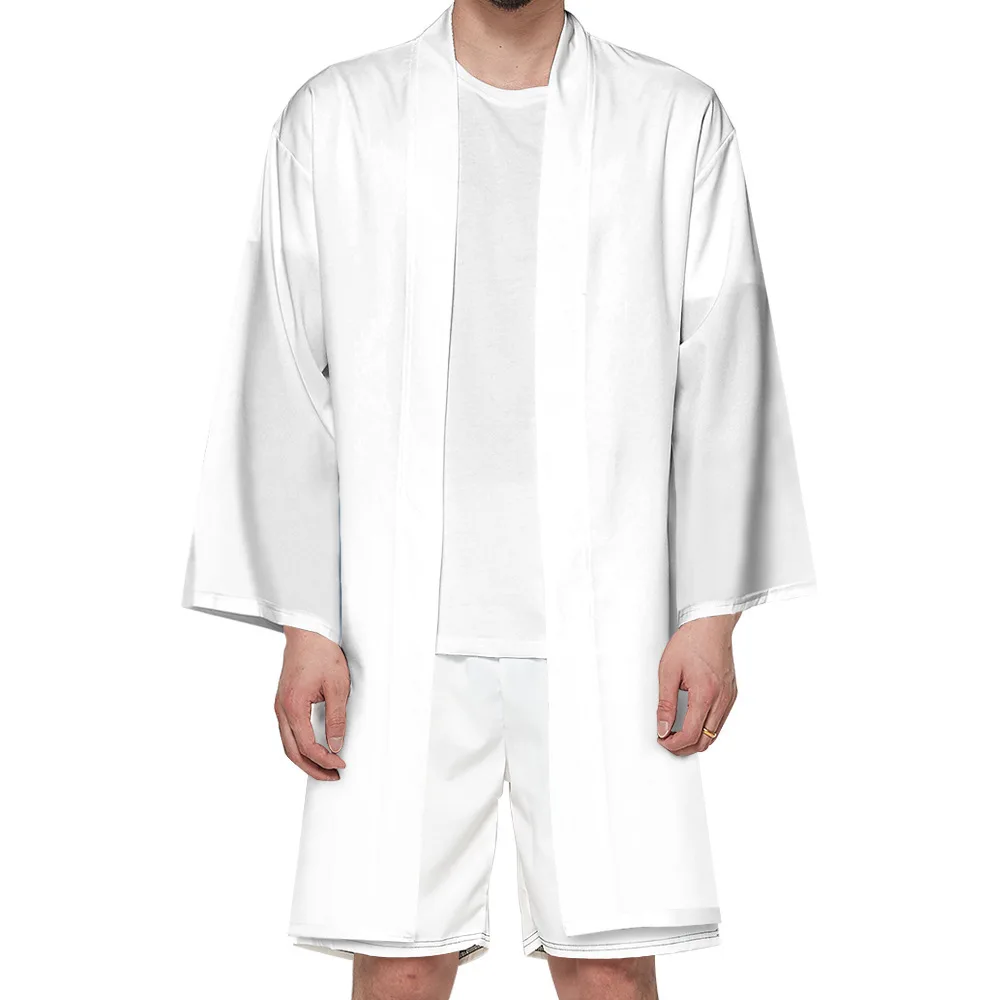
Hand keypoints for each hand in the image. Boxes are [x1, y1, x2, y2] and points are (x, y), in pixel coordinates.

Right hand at [275, 627, 349, 779]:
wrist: (308, 632)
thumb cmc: (322, 653)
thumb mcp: (337, 686)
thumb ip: (337, 718)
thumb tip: (336, 744)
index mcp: (293, 707)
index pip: (307, 746)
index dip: (325, 759)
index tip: (341, 764)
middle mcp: (281, 709)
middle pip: (292, 751)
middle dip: (312, 768)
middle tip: (332, 776)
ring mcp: (279, 705)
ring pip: (288, 743)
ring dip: (305, 759)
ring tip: (324, 767)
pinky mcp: (283, 701)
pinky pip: (287, 732)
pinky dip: (299, 745)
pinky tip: (313, 748)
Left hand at [656, 613, 738, 755]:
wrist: (711, 624)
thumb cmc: (691, 642)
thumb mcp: (668, 671)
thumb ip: (665, 703)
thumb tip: (663, 728)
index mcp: (705, 695)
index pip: (690, 735)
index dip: (674, 744)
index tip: (662, 740)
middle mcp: (722, 700)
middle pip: (705, 741)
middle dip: (684, 747)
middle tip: (667, 740)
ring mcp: (730, 698)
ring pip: (715, 734)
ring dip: (696, 739)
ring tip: (677, 733)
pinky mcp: (732, 694)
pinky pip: (721, 721)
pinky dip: (706, 727)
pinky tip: (692, 721)